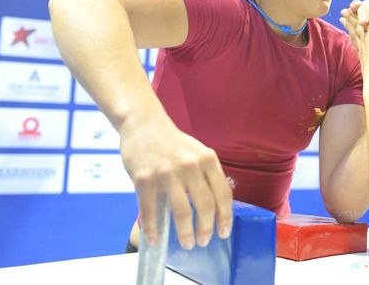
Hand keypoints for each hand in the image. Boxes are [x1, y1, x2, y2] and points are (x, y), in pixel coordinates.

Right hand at [118, 112, 232, 249]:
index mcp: (207, 159)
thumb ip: (208, 175)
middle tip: (203, 242)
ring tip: (187, 244)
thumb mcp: (198, 153)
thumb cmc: (173, 142)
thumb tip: (217, 207)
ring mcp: (166, 173)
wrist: (143, 125)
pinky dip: (154, 229)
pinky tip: (156, 239)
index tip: (224, 233)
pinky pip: (151, 211)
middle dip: (206, 229)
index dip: (225, 217)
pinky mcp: (144, 179)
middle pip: (205, 206)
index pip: (223, 193)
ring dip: (185, 233)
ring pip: (181, 211)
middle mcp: (190, 165)